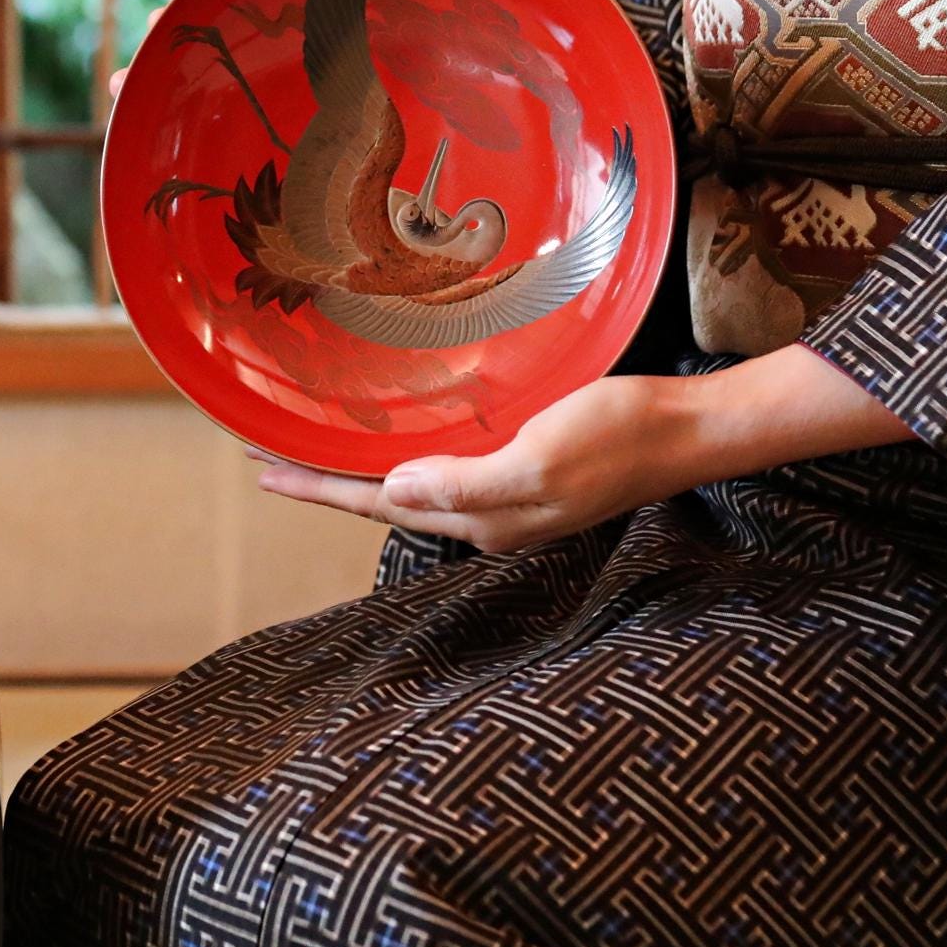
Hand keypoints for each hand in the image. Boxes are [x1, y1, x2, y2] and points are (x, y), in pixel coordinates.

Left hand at [252, 345, 915, 551]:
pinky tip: (401, 434)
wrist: (687, 428)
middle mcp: (486, 515)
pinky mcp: (528, 467)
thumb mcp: (538, 459)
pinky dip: (410, 452)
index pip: (376, 503)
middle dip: (325, 479)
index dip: (316, 486)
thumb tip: (394, 491)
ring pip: (414, 483)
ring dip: (362, 468)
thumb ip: (464, 483)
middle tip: (267, 455)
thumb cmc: (618, 437)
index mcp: (481, 518)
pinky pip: (449, 464)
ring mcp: (509, 495)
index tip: (260, 468)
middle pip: (385, 498)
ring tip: (315, 448)